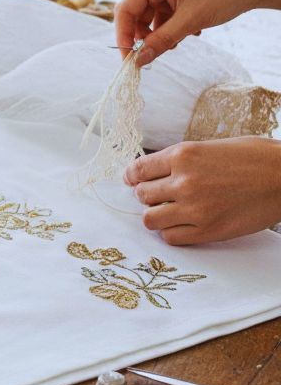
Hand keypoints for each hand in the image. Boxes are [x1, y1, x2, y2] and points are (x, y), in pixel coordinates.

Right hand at [115, 0, 280, 65]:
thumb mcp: (190, 21)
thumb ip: (162, 41)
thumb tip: (139, 61)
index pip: (125, 9)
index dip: (123, 35)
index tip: (128, 59)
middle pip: (136, 13)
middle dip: (144, 36)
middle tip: (152, 55)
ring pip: (150, 16)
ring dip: (160, 33)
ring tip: (178, 41)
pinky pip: (162, 14)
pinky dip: (170, 27)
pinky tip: (189, 31)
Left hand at [126, 138, 280, 244]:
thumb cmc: (253, 157)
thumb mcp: (208, 147)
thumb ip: (180, 160)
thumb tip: (154, 172)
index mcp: (182, 155)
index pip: (138, 170)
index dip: (132, 177)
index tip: (133, 181)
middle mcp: (183, 181)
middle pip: (141, 195)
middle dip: (148, 196)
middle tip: (160, 196)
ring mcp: (195, 208)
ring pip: (150, 219)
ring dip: (156, 215)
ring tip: (170, 212)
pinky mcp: (208, 230)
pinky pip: (171, 237)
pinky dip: (172, 232)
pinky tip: (184, 225)